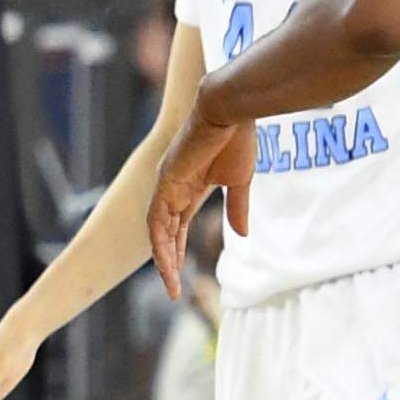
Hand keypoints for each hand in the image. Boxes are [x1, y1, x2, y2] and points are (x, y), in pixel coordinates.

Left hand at [148, 114, 255, 297]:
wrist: (230, 110)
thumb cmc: (237, 138)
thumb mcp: (239, 182)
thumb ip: (237, 209)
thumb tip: (241, 235)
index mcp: (188, 187)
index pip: (177, 226)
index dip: (178, 250)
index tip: (180, 273)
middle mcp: (172, 188)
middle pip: (165, 232)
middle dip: (168, 261)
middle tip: (173, 289)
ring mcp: (167, 184)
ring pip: (158, 230)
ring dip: (164, 257)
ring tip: (171, 283)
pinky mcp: (167, 181)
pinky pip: (158, 218)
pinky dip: (161, 241)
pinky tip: (168, 261)